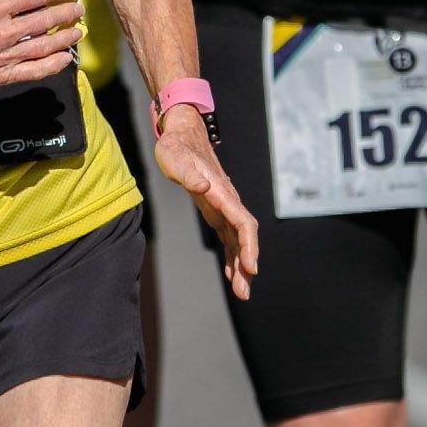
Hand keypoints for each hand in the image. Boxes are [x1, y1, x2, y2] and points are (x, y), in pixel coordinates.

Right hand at [0, 0, 82, 88]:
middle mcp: (3, 32)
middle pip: (45, 20)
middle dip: (66, 14)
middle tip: (79, 10)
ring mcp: (4, 55)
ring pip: (44, 46)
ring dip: (64, 38)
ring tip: (77, 32)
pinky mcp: (1, 74)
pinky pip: (33, 70)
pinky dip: (52, 65)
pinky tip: (65, 58)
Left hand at [154, 105, 257, 301]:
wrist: (183, 133)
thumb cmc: (176, 146)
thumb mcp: (175, 158)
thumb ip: (188, 174)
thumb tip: (203, 188)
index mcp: (221, 192)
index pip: (243, 222)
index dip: (249, 246)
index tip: (251, 267)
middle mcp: (228, 201)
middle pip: (244, 237)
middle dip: (246, 265)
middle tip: (244, 293)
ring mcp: (224, 207)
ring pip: (238, 240)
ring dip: (241, 265)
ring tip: (242, 292)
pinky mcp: (216, 210)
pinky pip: (229, 237)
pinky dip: (231, 256)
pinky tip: (231, 273)